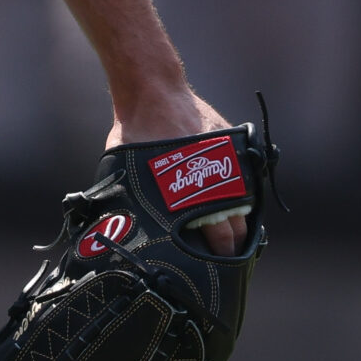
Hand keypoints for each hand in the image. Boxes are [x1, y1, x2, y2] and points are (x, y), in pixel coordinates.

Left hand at [107, 87, 247, 257]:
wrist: (154, 90)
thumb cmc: (135, 131)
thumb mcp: (125, 170)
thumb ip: (133, 198)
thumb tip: (114, 225)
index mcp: (191, 196)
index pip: (216, 239)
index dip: (215, 258)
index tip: (210, 270)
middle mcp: (216, 184)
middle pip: (234, 229)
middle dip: (230, 249)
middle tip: (224, 262)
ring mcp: (230, 165)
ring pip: (244, 208)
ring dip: (240, 224)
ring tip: (234, 241)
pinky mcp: (236, 148)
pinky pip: (245, 182)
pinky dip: (242, 197)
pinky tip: (236, 210)